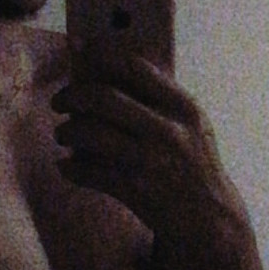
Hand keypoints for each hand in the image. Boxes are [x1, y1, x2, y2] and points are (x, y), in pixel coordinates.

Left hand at [52, 45, 243, 243]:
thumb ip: (160, 97)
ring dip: (67, 132)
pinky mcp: (134, 189)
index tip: (82, 52)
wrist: (209, 217)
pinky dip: (70, 167)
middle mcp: (168, 131)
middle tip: (60, 101)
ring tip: (63, 134)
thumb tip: (108, 67)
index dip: (102, 55)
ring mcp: (150, 161)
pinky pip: (87, 171)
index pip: (136, 67)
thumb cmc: (193, 164)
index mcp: (184, 108)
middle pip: (103, 98)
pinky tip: (67, 165)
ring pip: (89, 134)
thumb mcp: (192, 124)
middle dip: (72, 96)